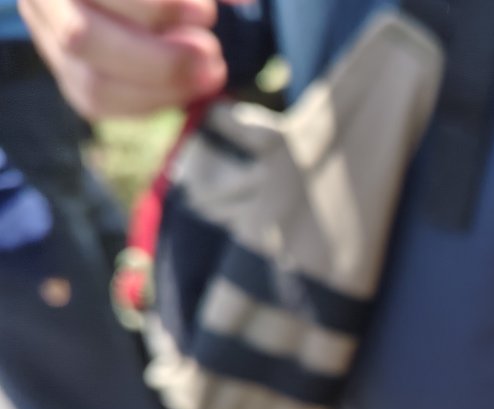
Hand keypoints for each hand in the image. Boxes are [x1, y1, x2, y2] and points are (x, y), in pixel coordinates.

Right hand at [18, 0, 249, 117]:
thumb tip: (244, 0)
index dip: (159, 7)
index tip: (206, 15)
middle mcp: (43, 2)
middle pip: (81, 39)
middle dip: (160, 58)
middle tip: (212, 55)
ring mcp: (50, 42)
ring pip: (94, 87)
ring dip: (165, 88)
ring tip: (211, 70)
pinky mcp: (70, 76)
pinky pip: (104, 106)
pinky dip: (156, 100)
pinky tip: (191, 84)